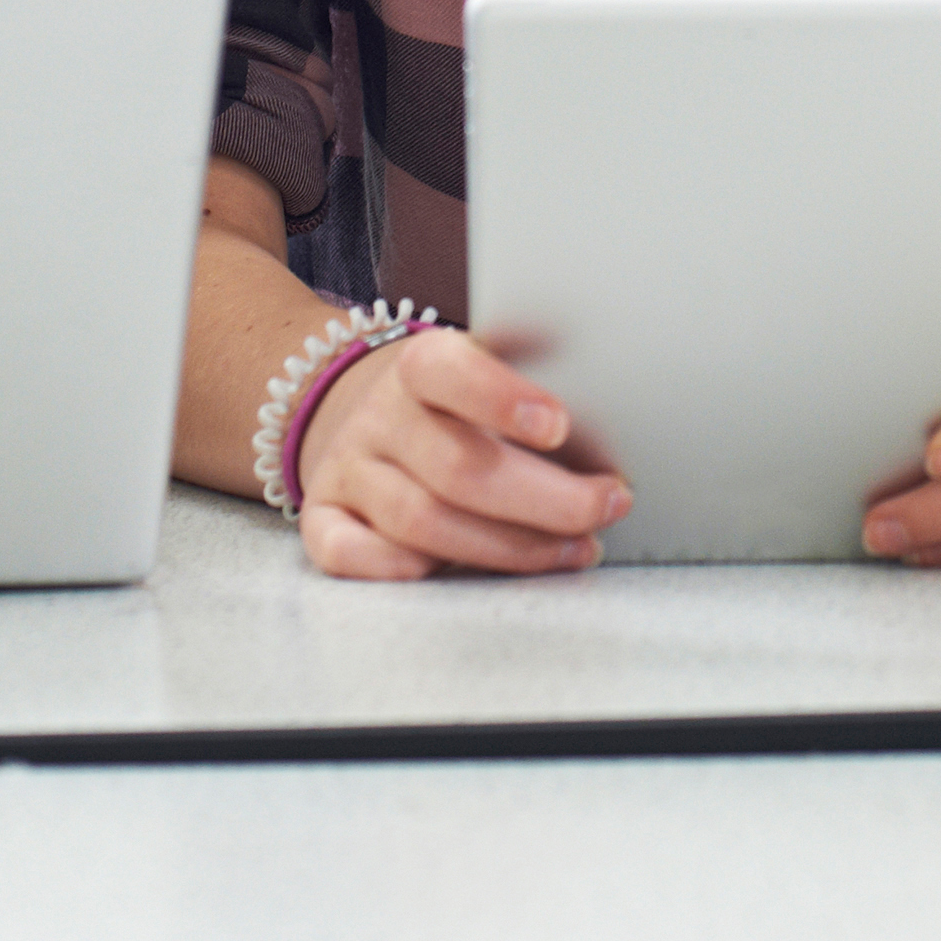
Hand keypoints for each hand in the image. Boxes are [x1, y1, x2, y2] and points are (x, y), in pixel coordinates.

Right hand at [289, 328, 631, 580]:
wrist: (370, 413)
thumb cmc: (459, 403)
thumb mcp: (495, 372)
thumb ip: (538, 390)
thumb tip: (616, 429)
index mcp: (422, 366)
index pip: (448, 372)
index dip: (500, 398)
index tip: (559, 425)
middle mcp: (380, 418)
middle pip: (456, 467)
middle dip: (544, 500)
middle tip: (607, 506)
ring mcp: (350, 471)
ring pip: (420, 521)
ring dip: (508, 547)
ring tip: (575, 549)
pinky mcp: (324, 519)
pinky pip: (348, 553)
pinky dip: (400, 569)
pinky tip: (460, 574)